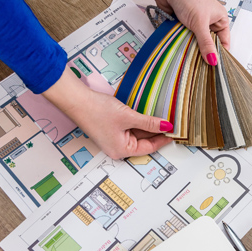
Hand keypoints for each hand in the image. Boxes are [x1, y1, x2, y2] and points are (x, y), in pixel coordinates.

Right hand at [43, 66, 172, 159]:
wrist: (77, 100)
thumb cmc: (96, 111)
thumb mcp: (128, 116)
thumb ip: (149, 122)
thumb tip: (166, 126)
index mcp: (121, 150)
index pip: (149, 147)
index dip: (163, 139)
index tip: (174, 133)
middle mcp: (117, 147)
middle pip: (144, 141)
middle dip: (157, 132)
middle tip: (171, 124)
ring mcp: (114, 138)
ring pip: (138, 133)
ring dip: (148, 126)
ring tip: (161, 118)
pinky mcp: (111, 129)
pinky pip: (130, 128)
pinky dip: (139, 122)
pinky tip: (147, 114)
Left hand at [155, 0, 229, 64]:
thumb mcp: (200, 23)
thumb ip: (206, 43)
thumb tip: (213, 60)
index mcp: (219, 19)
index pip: (224, 42)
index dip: (220, 54)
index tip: (215, 66)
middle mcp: (209, 22)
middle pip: (210, 44)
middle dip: (205, 53)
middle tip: (203, 65)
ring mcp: (196, 25)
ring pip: (197, 44)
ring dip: (193, 48)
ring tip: (192, 58)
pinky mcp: (184, 26)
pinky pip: (186, 40)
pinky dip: (184, 44)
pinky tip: (183, 50)